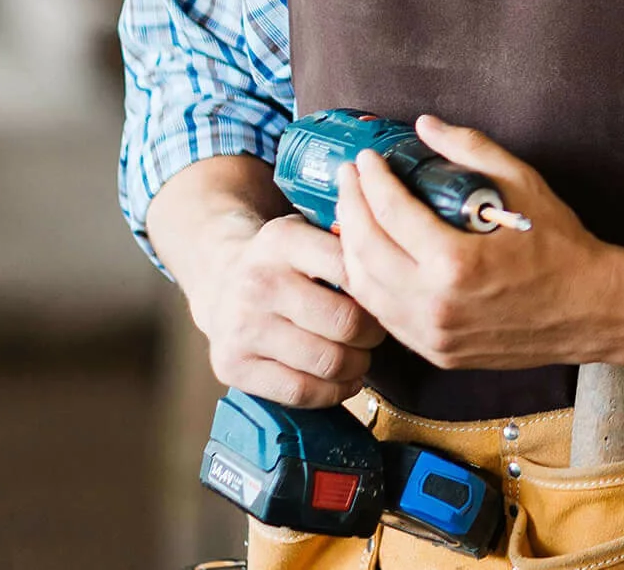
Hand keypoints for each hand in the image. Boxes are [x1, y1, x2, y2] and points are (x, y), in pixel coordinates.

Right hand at [194, 214, 385, 406]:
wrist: (220, 279)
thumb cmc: (285, 260)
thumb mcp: (311, 231)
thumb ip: (350, 244)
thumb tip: (402, 270)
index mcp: (282, 239)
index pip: (354, 270)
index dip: (381, 292)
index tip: (387, 299)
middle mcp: (258, 283)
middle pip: (347, 323)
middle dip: (374, 335)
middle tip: (376, 334)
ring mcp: (242, 327)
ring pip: (327, 362)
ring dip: (358, 366)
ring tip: (361, 357)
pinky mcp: (231, 366)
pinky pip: (300, 391)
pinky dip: (332, 392)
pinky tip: (341, 381)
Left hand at [333, 115, 623, 369]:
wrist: (592, 309)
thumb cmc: (562, 247)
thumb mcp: (523, 185)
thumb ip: (471, 150)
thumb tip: (426, 125)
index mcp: (455, 263)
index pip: (390, 213)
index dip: (371, 180)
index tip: (367, 159)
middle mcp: (435, 304)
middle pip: (364, 250)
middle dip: (350, 206)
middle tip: (350, 178)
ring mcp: (433, 335)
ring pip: (364, 289)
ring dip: (351, 246)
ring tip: (355, 214)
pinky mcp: (436, 353)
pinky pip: (384, 316)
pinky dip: (369, 282)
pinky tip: (373, 256)